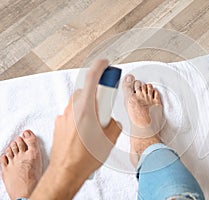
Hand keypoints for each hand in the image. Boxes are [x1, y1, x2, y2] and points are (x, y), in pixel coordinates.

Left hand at [50, 59, 121, 178]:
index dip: (100, 67)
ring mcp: (64, 116)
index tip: (105, 63)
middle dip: (97, 96)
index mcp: (86, 109)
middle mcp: (72, 109)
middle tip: (104, 109)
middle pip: (86, 91)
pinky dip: (80, 117)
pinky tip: (84, 133)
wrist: (66, 171)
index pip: (91, 78)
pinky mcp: (59, 123)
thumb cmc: (85, 157)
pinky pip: (72, 113)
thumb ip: (114, 124)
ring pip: (79, 103)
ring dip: (89, 108)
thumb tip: (112, 121)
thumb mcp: (110, 139)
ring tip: (95, 126)